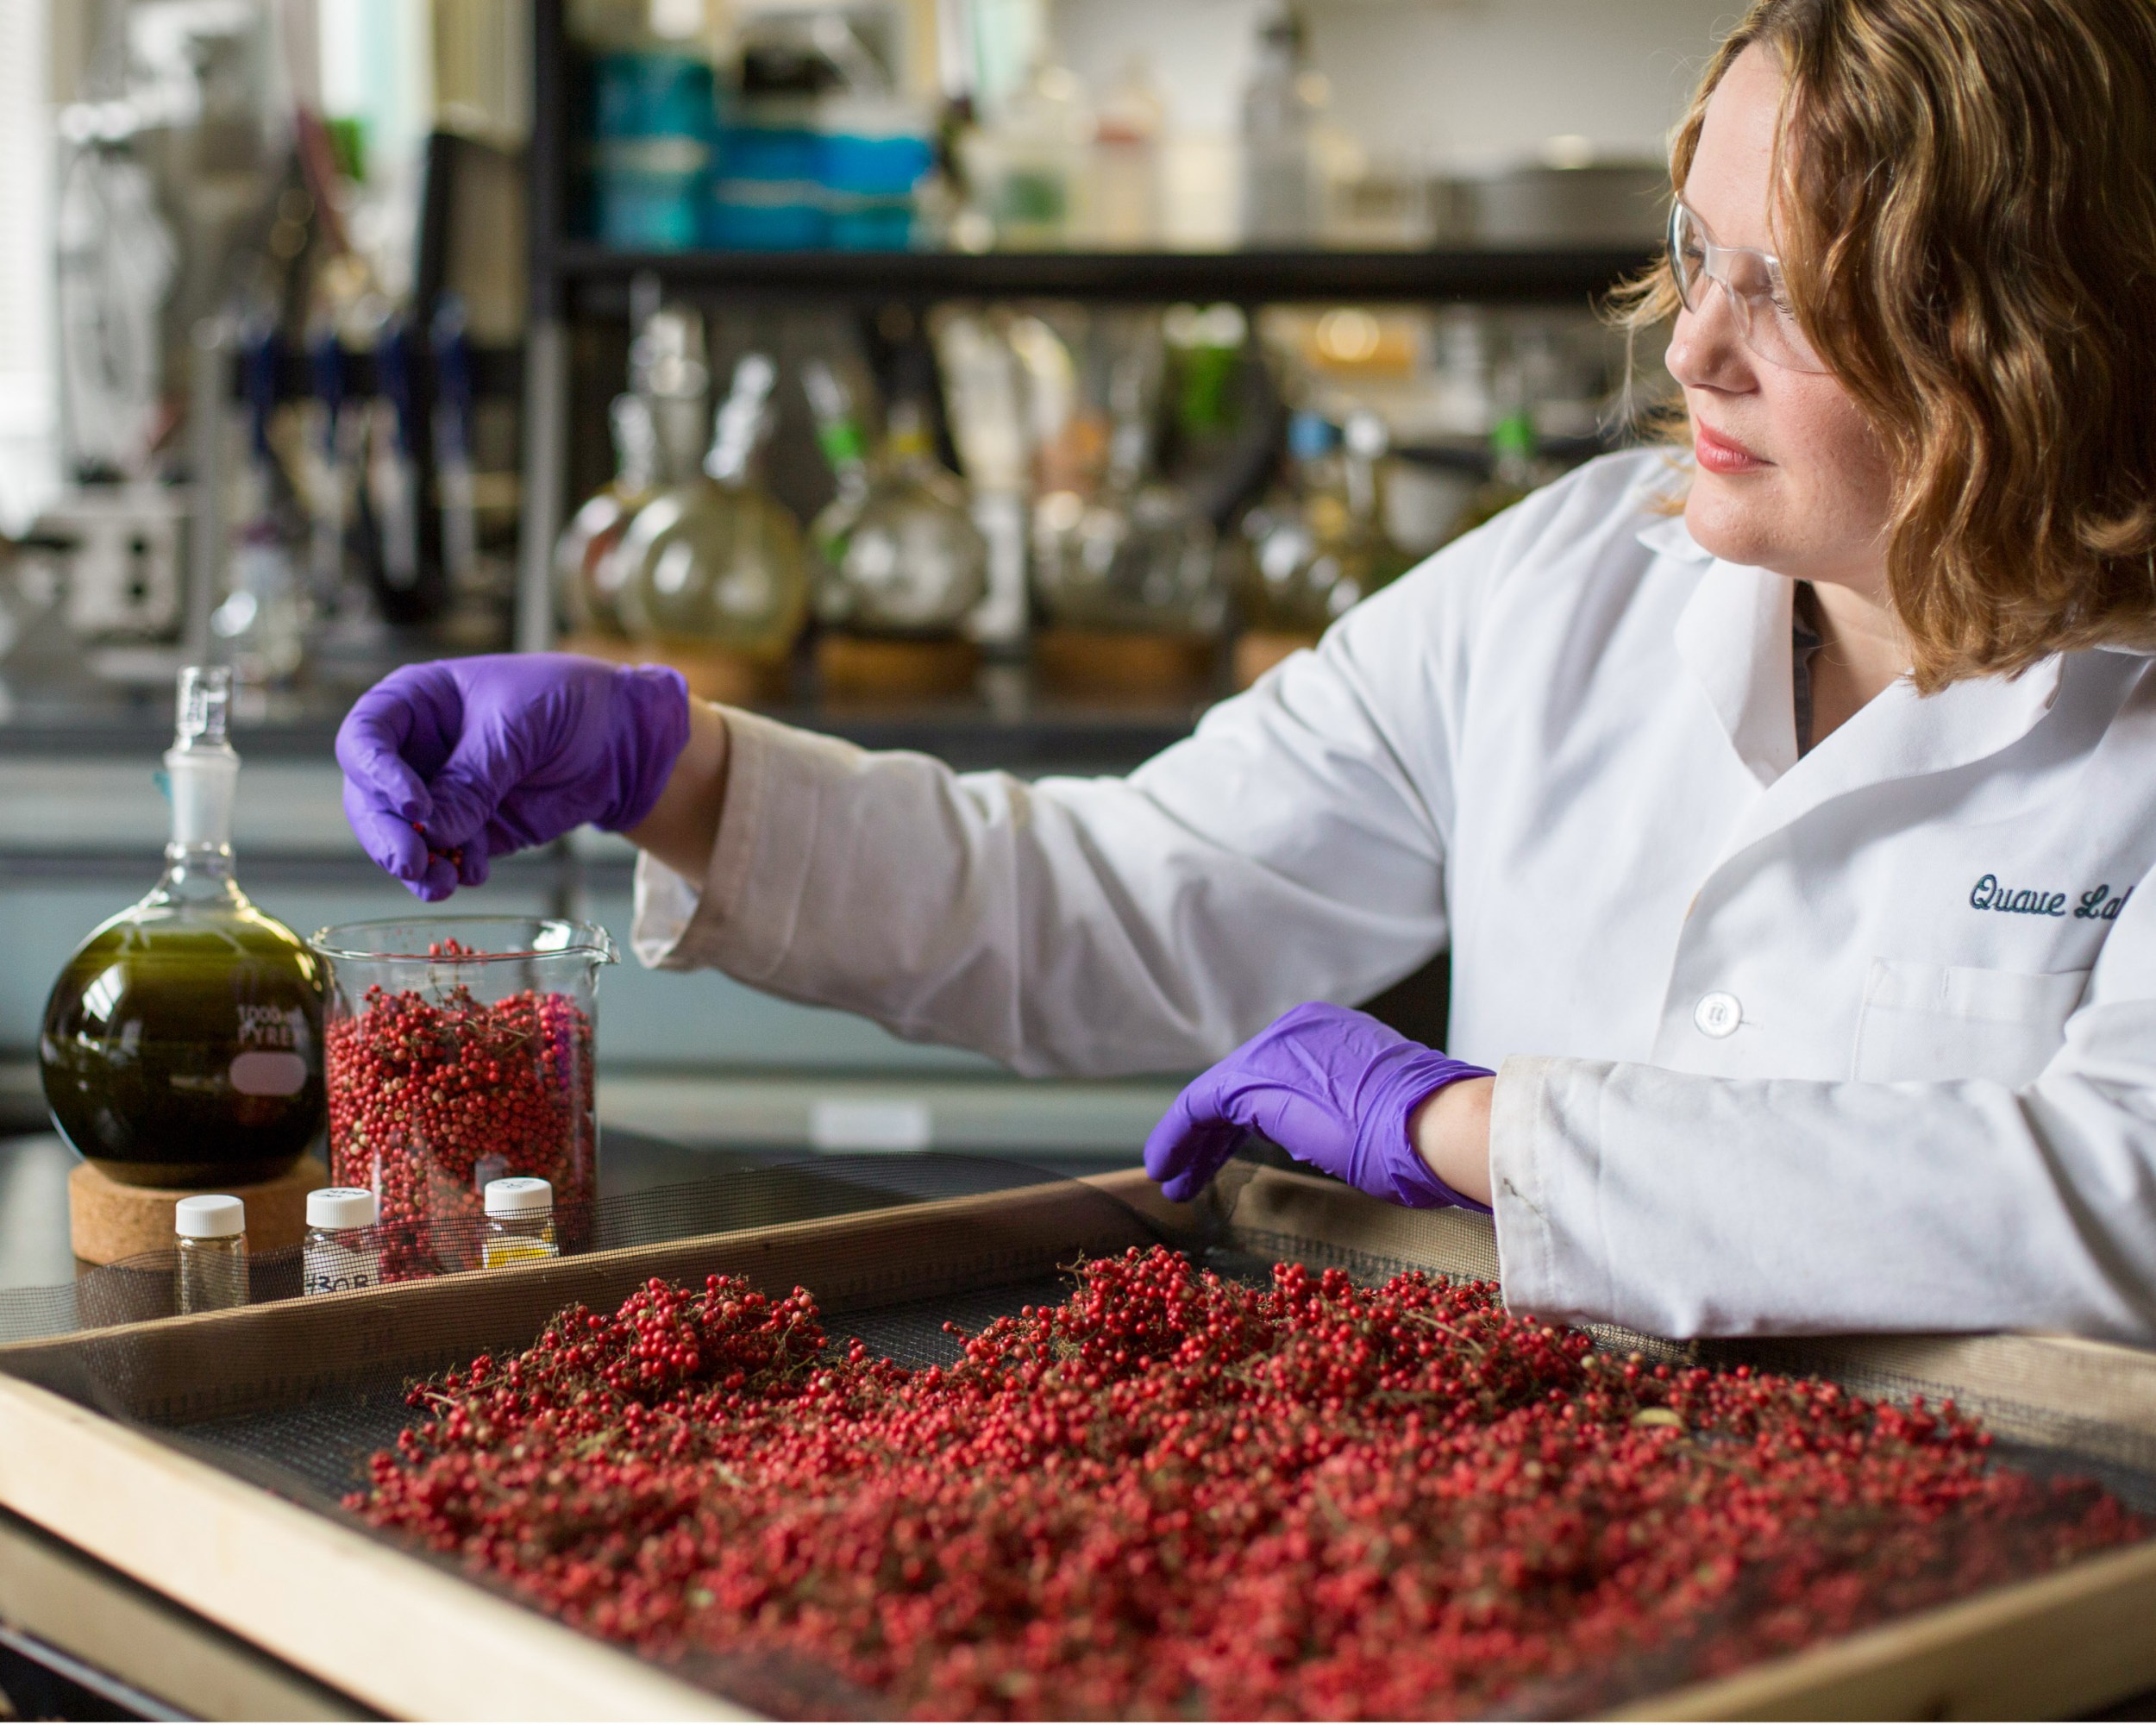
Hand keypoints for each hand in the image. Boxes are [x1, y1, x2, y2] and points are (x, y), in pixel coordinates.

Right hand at [337, 654, 689, 899]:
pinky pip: (443, 858)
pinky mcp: (467, 829)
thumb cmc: (564, 703)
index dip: (376, 774)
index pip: (363, 739)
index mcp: (413, 703)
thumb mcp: (518, 727)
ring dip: (415, 866)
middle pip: (369, 799)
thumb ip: (474, 776)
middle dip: (386, 835)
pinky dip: (452, 871)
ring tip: (442, 885)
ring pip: (399, 837)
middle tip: (411, 863)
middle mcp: (413, 751)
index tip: (415, 805)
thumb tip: (433, 829)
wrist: (618, 738)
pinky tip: (475, 873)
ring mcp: (437, 794)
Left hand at [1144, 1002, 1492, 1208]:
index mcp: (1335, 1033)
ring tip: (1174, 1183)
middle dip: (1210, 1135)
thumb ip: (1351, 1112)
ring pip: (1214, 1096)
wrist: (1442, 1125)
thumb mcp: (1386, 1113)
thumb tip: (1332, 1133)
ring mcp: (1277, 1049)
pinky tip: (1168, 1171)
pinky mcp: (1256, 1080)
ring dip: (1190, 1143)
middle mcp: (1300, 1030)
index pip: (1273, 1077)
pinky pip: (1198, 1107)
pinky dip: (1177, 1138)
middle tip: (1189, 1171)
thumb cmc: (1434, 1135)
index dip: (1242, 1122)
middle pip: (1239, 1085)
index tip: (1226, 1154)